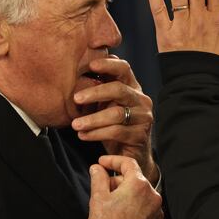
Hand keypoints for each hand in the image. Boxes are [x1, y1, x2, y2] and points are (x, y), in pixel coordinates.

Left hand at [72, 56, 158, 184]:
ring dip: (93, 119)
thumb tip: (75, 70)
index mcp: (132, 87)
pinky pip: (117, 132)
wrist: (129, 154)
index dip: (109, 64)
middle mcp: (141, 99)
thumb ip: (97, 88)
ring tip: (75, 125)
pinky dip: (97, 134)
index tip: (91, 65)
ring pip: (116, 113)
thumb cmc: (113, 125)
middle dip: (96, 93)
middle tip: (76, 98)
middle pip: (119, 89)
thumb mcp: (105, 104)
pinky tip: (83, 136)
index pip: (124, 68)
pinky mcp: (140, 135)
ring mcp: (143, 117)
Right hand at [88, 155, 163, 218]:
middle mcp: (153, 196)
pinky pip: (147, 212)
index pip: (128, 163)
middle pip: (135, 180)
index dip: (113, 160)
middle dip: (119, 182)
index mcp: (139, 185)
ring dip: (129, 197)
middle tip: (104, 190)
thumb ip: (98, 177)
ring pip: (142, 197)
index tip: (102, 163)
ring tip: (113, 207)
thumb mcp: (98, 197)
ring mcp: (158, 213)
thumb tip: (97, 168)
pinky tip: (123, 218)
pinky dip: (136, 211)